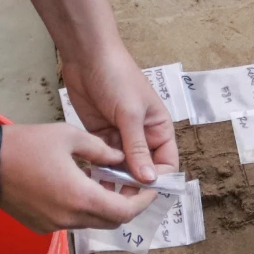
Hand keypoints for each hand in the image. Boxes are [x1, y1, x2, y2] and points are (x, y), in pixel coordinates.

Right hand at [0, 121, 162, 232]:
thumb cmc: (26, 144)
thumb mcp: (69, 136)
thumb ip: (100, 150)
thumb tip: (121, 159)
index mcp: (80, 198)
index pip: (124, 212)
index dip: (142, 202)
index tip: (151, 189)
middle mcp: (69, 219)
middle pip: (110, 222)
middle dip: (126, 205)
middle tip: (130, 185)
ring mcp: (53, 226)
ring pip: (91, 222)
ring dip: (103, 207)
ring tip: (104, 182)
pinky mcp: (39, 227)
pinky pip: (71, 222)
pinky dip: (82, 209)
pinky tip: (78, 187)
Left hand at [61, 43, 178, 184]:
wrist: (87, 56)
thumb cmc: (118, 77)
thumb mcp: (130, 114)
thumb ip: (138, 148)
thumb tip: (150, 179)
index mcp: (159, 129)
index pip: (166, 163)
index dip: (157, 179)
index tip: (142, 193)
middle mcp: (142, 136)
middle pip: (142, 169)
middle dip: (132, 183)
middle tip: (118, 198)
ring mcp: (120, 136)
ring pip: (121, 167)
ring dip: (113, 178)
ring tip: (101, 191)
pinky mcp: (100, 135)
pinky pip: (102, 159)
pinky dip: (97, 168)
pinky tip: (90, 178)